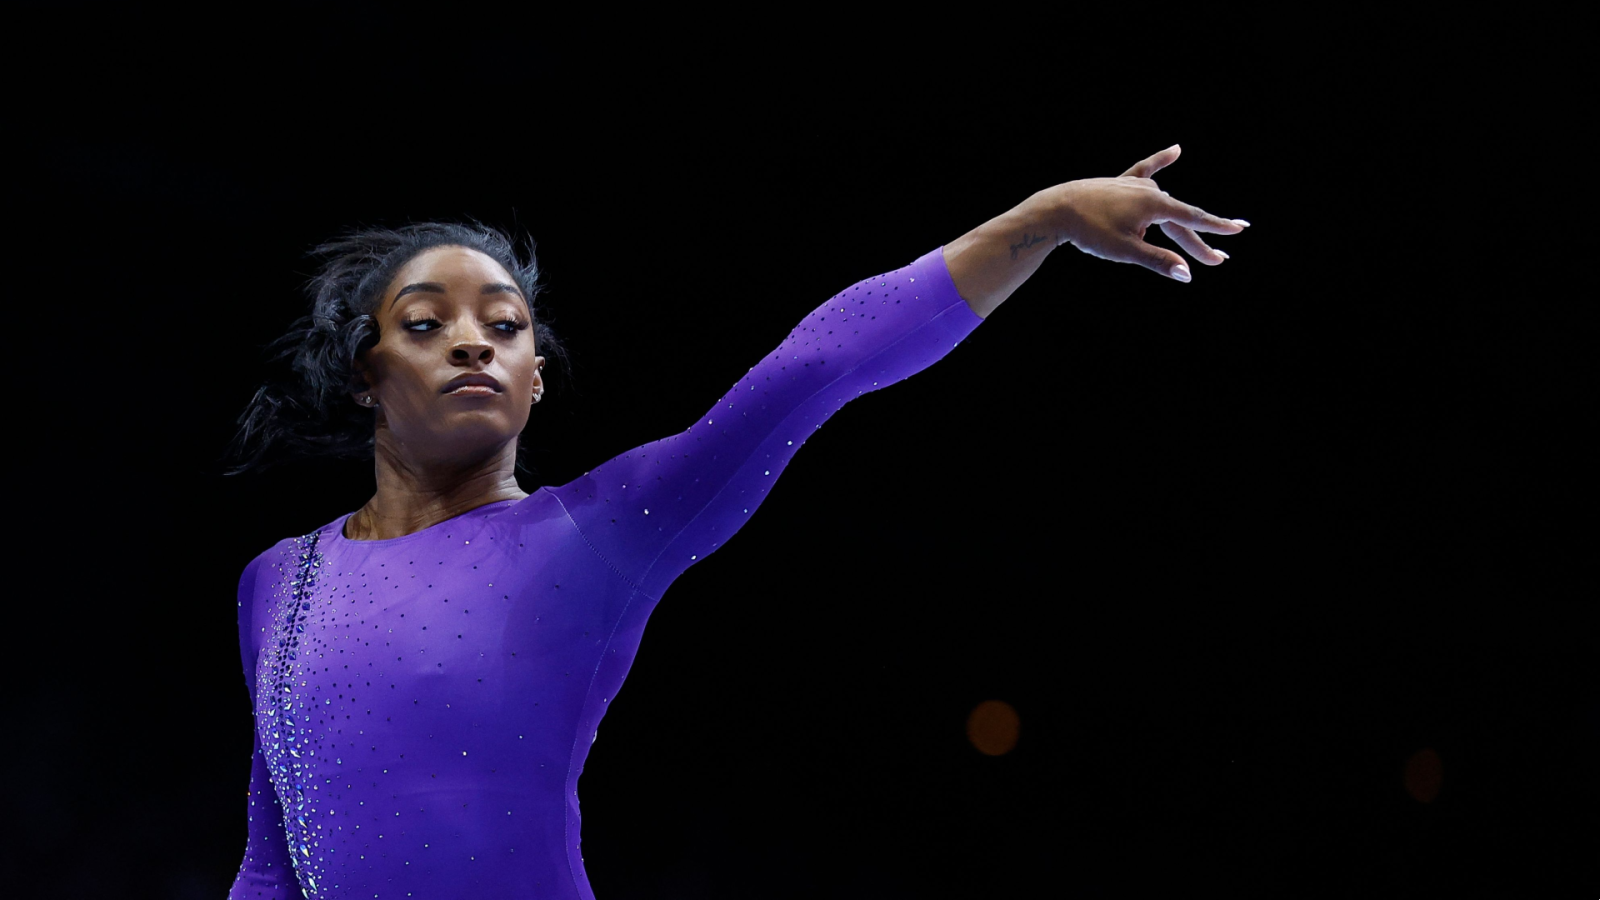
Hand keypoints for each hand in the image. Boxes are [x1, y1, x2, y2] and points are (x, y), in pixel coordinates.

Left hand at [1053, 145, 1246, 281]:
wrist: (1056, 209)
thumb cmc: (1090, 232)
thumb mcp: (1125, 252)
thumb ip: (1158, 261)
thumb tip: (1187, 274)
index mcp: (1155, 205)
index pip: (1193, 220)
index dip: (1216, 227)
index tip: (1239, 230)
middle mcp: (1150, 190)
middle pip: (1180, 219)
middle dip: (1199, 241)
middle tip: (1218, 259)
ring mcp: (1135, 184)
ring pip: (1165, 205)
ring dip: (1178, 224)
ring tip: (1191, 243)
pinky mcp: (1120, 183)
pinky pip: (1145, 170)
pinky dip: (1160, 161)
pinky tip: (1176, 150)